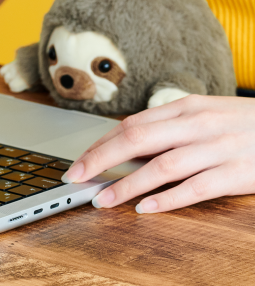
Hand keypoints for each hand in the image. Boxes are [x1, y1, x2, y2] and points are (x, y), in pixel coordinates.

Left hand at [62, 95, 254, 212]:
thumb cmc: (246, 124)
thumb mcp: (206, 115)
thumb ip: (169, 127)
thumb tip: (126, 145)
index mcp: (187, 108)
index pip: (132, 124)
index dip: (101, 144)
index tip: (80, 161)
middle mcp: (198, 124)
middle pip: (137, 139)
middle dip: (101, 159)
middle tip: (77, 177)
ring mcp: (218, 148)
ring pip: (162, 166)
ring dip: (127, 185)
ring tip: (105, 199)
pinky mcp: (238, 173)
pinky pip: (196, 188)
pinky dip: (168, 199)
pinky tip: (146, 208)